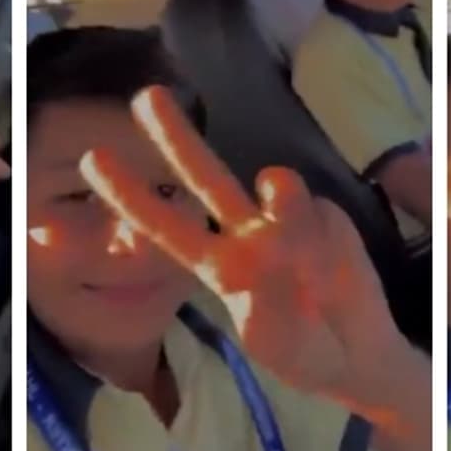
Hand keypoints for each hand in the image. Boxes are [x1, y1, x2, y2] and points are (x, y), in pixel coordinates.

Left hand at [79, 87, 403, 405]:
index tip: (92, 162)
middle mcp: (243, 233)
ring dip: (286, 207)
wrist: (358, 353)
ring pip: (275, 184)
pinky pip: (315, 207)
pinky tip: (329, 269)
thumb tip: (266, 247)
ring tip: (303, 266)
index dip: (130, 198)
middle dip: (176, 136)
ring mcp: (283, 219)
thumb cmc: (302, 352)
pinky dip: (320, 236)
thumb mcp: (276, 344)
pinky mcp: (321, 213)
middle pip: (205, 176)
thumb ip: (268, 300)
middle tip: (147, 97)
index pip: (166, 230)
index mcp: (218, 267)